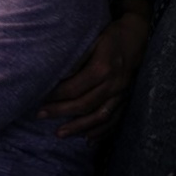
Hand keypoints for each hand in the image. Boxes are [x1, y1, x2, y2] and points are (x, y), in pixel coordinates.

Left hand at [39, 11, 149, 138]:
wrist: (137, 37)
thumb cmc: (108, 36)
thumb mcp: (90, 39)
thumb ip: (75, 57)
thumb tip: (51, 71)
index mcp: (102, 68)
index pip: (74, 88)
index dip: (55, 95)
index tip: (38, 99)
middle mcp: (114, 84)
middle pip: (85, 104)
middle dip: (61, 112)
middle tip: (40, 115)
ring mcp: (122, 93)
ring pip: (101, 116)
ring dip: (80, 127)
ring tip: (60, 134)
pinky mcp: (127, 98)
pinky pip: (116, 119)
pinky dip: (102, 131)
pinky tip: (88, 139)